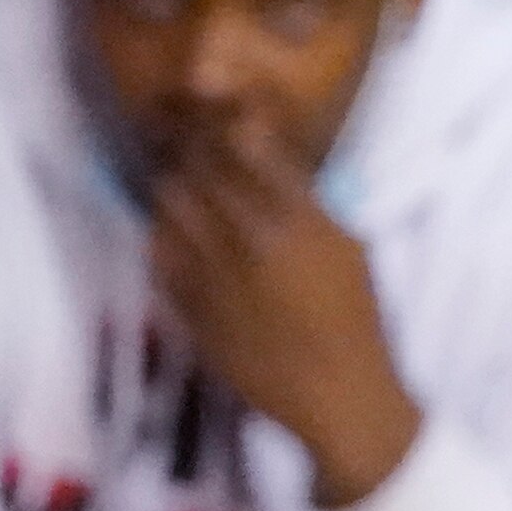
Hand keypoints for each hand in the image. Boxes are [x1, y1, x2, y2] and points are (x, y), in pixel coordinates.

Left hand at [149, 114, 422, 509]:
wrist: (335, 395)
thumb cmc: (353, 322)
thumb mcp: (346, 250)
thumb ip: (306, 202)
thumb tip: (267, 160)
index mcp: (296, 219)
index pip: (243, 144)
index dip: (222, 123)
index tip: (216, 115)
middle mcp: (249, 237)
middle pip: (198, 167)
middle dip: (189, 148)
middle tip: (182, 139)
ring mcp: (213, 273)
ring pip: (170, 204)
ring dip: (173, 189)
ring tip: (178, 186)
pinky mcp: (190, 306)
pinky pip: (159, 255)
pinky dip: (162, 237)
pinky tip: (175, 237)